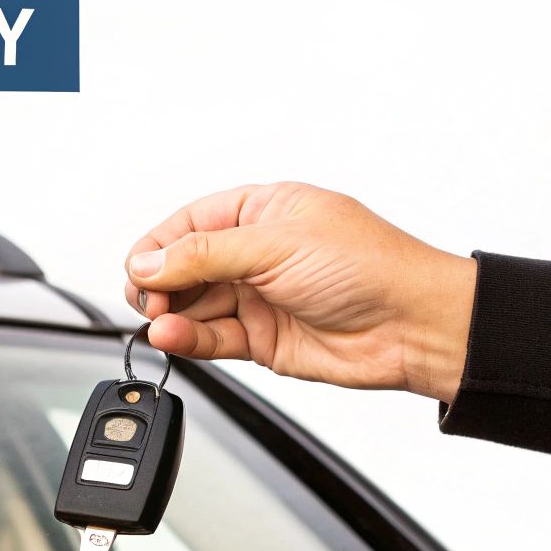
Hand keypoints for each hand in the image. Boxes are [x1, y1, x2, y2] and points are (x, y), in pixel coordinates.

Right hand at [123, 182, 476, 401]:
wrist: (413, 325)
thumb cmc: (370, 267)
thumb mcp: (277, 244)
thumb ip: (207, 254)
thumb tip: (152, 259)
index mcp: (265, 210)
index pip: (192, 223)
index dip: (159, 245)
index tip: (137, 267)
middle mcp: (259, 253)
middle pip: (186, 266)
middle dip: (160, 282)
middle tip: (148, 299)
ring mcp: (262, 297)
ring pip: (197, 305)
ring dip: (172, 314)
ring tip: (160, 320)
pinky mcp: (266, 339)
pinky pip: (214, 338)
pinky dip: (190, 339)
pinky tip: (174, 336)